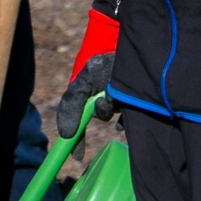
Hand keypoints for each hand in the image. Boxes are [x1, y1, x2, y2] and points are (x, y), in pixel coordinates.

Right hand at [57, 7, 121, 137]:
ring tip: (119, 96)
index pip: (76, 121)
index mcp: (86, 94)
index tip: (76, 157)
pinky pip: (130, 116)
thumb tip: (65, 134)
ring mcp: (118, 98)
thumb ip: (72, 106)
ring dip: (115, 110)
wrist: (128, 44)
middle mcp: (100, 97)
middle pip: (98, 117)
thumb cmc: (102, 60)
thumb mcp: (84, 82)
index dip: (75, 140)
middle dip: (101, 113)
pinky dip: (128, 115)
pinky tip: (130, 109)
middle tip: (106, 104)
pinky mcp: (134, 98)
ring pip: (114, 116)